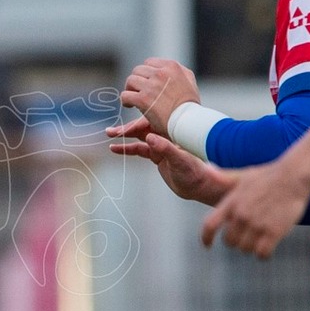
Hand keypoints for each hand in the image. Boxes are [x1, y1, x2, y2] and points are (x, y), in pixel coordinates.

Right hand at [108, 118, 238, 204]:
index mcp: (171, 133)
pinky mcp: (157, 156)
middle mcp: (165, 136)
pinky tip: (116, 149)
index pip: (150, 125)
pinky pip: (140, 150)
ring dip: (124, 137)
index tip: (123, 129)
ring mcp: (160, 146)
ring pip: (139, 138)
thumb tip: (150, 137)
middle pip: (142, 129)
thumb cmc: (195, 172)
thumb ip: (166, 149)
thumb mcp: (180, 161)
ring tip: (109, 136)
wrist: (200, 185)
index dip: (135, 126)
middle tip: (110, 131)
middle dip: (126, 130)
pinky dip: (128, 149)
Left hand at [120, 57, 200, 134]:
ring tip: (134, 99)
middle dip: (137, 81)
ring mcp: (151, 86)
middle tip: (138, 92)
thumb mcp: (189, 81)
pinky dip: (126, 101)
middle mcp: (161, 73)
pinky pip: (126, 95)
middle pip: (137, 70)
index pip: (149, 63)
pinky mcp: (143, 99)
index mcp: (172, 67)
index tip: (146, 83)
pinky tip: (130, 106)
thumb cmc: (189, 106)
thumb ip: (179, 71)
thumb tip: (166, 68)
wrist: (188, 123)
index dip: (145, 74)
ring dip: (130, 90)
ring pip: (130, 81)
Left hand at [202, 159, 309, 257]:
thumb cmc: (269, 175)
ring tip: (260, 238)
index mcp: (231, 202)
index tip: (207, 245)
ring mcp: (257, 224)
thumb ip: (224, 177)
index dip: (206, 238)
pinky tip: (268, 247)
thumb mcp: (243, 175)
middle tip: (247, 235)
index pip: (210, 225)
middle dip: (237, 241)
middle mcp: (240, 215)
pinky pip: (262, 254)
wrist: (294, 176)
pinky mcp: (273, 232)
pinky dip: (264, 254)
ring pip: (245, 249)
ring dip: (252, 247)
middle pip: (230, 241)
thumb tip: (207, 170)